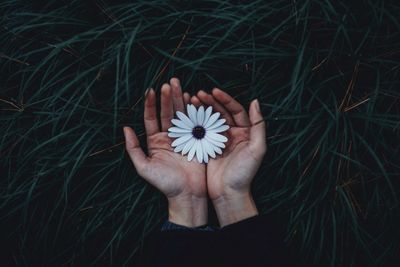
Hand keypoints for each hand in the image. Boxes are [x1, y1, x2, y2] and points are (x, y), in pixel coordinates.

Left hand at [123, 78, 206, 226]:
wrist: (187, 194)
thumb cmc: (165, 184)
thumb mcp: (144, 167)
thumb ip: (133, 148)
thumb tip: (125, 128)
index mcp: (155, 142)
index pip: (151, 118)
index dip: (150, 104)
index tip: (151, 90)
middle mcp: (168, 137)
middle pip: (167, 113)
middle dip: (167, 97)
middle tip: (169, 82)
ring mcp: (183, 137)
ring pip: (180, 115)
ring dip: (179, 100)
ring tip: (179, 85)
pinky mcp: (196, 140)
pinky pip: (194, 122)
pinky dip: (193, 110)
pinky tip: (192, 98)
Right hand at [192, 88, 266, 225]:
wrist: (228, 194)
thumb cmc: (244, 173)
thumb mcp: (257, 149)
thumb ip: (259, 126)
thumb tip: (255, 102)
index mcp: (245, 132)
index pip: (236, 110)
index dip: (226, 99)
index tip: (214, 91)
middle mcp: (232, 134)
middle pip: (221, 112)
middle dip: (211, 102)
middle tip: (199, 94)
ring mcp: (219, 141)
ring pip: (210, 120)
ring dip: (202, 109)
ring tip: (192, 100)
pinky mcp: (207, 148)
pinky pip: (201, 131)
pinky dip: (195, 122)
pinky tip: (187, 115)